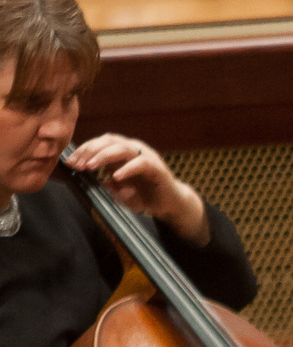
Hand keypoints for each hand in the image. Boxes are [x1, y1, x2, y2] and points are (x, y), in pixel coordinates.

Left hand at [65, 133, 208, 244]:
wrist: (169, 205)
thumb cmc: (144, 195)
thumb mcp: (119, 190)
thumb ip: (107, 183)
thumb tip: (94, 179)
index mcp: (123, 152)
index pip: (100, 142)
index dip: (84, 150)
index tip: (70, 162)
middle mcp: (135, 150)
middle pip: (109, 141)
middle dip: (90, 151)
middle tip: (77, 164)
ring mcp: (147, 157)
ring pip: (123, 148)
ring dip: (104, 155)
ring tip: (91, 166)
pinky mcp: (158, 168)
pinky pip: (141, 164)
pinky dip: (127, 169)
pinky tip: (116, 177)